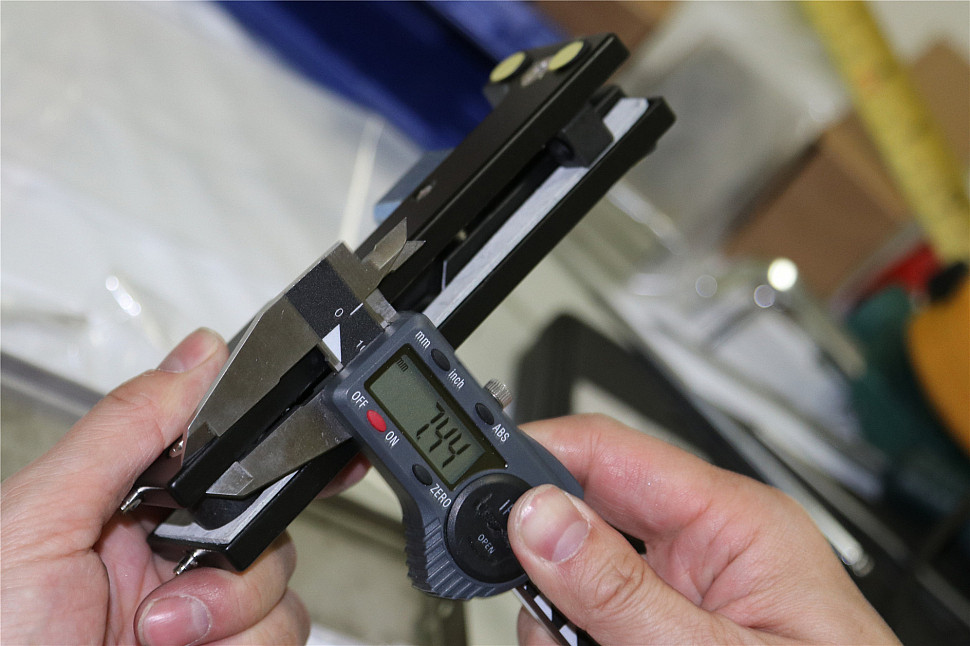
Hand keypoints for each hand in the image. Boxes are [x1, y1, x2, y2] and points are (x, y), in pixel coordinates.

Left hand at [2, 330, 308, 645]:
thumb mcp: (36, 523)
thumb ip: (123, 432)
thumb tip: (197, 354)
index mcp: (121, 511)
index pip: (218, 457)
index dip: (272, 448)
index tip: (320, 447)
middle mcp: (166, 562)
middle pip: (264, 518)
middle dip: (237, 550)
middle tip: (179, 578)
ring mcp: (200, 620)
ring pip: (282, 585)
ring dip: (232, 613)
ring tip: (160, 638)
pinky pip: (282, 639)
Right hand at [509, 414, 899, 644]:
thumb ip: (623, 588)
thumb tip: (539, 518)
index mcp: (734, 520)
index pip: (611, 449)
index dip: (537, 454)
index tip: (478, 479)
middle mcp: (706, 547)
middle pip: (584, 515)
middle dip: (547, 563)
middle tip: (545, 612)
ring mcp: (684, 593)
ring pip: (577, 576)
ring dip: (561, 617)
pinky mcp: (669, 628)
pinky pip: (595, 617)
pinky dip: (575, 637)